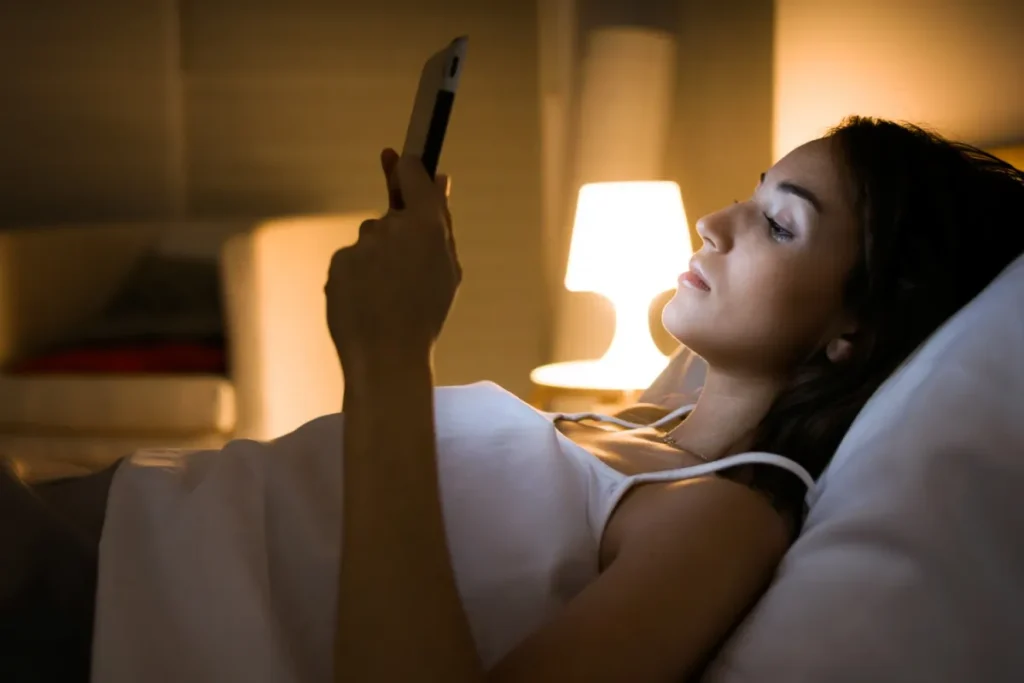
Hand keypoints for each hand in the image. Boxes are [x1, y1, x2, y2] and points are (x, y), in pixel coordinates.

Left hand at [325, 149, 459, 367]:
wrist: (386, 356)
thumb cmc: (425, 314)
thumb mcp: (447, 267)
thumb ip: (441, 220)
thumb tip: (439, 178)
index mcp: (426, 225)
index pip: (413, 174)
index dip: (409, 168)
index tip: (402, 160)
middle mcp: (390, 227)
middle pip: (391, 217)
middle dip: (398, 234)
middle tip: (409, 270)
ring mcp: (361, 245)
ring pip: (370, 242)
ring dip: (378, 260)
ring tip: (391, 298)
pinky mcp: (337, 263)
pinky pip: (351, 262)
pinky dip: (358, 278)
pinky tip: (369, 303)